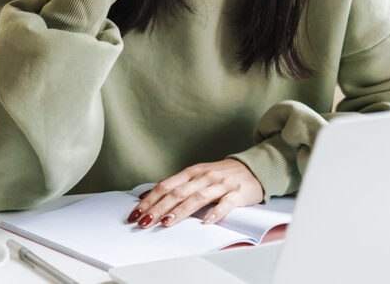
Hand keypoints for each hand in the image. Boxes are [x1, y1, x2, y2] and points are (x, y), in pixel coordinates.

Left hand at [128, 159, 263, 227]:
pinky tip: (206, 221)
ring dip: (180, 210)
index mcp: (192, 172)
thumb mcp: (197, 175)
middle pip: (177, 193)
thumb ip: (176, 185)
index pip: (166, 186)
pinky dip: (216, 212)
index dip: (149, 200)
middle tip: (144, 222)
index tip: (136, 214)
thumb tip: (148, 195)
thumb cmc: (221, 175)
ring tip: (166, 222)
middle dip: (158, 208)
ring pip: (197, 198)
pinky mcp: (237, 193)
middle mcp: (204, 176)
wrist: (253, 168)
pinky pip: (226, 203)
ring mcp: (221, 184)